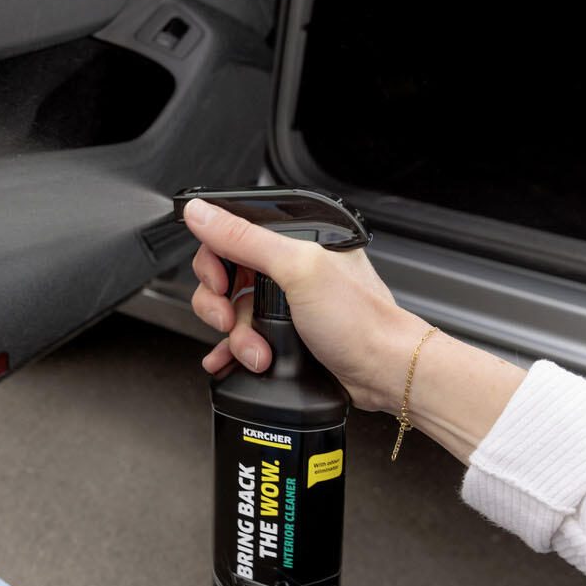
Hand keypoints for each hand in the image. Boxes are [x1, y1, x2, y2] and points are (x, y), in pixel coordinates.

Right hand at [183, 199, 428, 412]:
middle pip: (224, 277)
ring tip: (256, 351)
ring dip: (235, 337)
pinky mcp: (283, 335)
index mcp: (295, 240)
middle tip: (227, 319)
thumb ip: (245, 239)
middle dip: (219, 305)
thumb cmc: (360, 320)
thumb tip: (201, 213)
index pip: (231, 236)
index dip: (214, 260)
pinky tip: (232, 360)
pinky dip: (232, 351)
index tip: (218, 283)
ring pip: (231, 313)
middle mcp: (288, 269)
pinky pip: (241, 338)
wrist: (384, 372)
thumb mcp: (297, 269)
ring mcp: (284, 304)